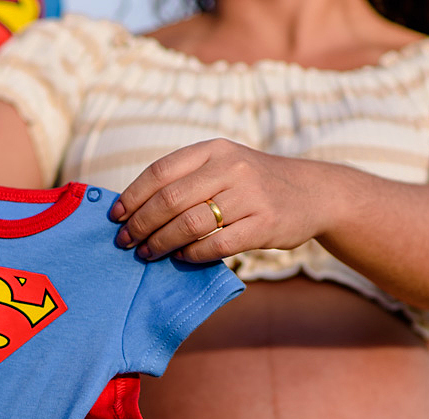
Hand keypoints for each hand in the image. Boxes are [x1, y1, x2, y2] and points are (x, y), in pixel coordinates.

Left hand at [111, 139, 328, 262]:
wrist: (313, 193)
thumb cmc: (253, 184)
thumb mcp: (223, 165)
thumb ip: (187, 179)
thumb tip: (135, 208)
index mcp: (213, 151)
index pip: (160, 172)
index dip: (132, 196)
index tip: (116, 217)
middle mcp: (230, 168)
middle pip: (170, 200)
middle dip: (141, 224)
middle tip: (126, 242)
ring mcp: (249, 196)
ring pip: (190, 224)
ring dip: (161, 243)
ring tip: (148, 253)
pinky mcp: (264, 225)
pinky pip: (217, 245)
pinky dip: (193, 254)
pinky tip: (182, 258)